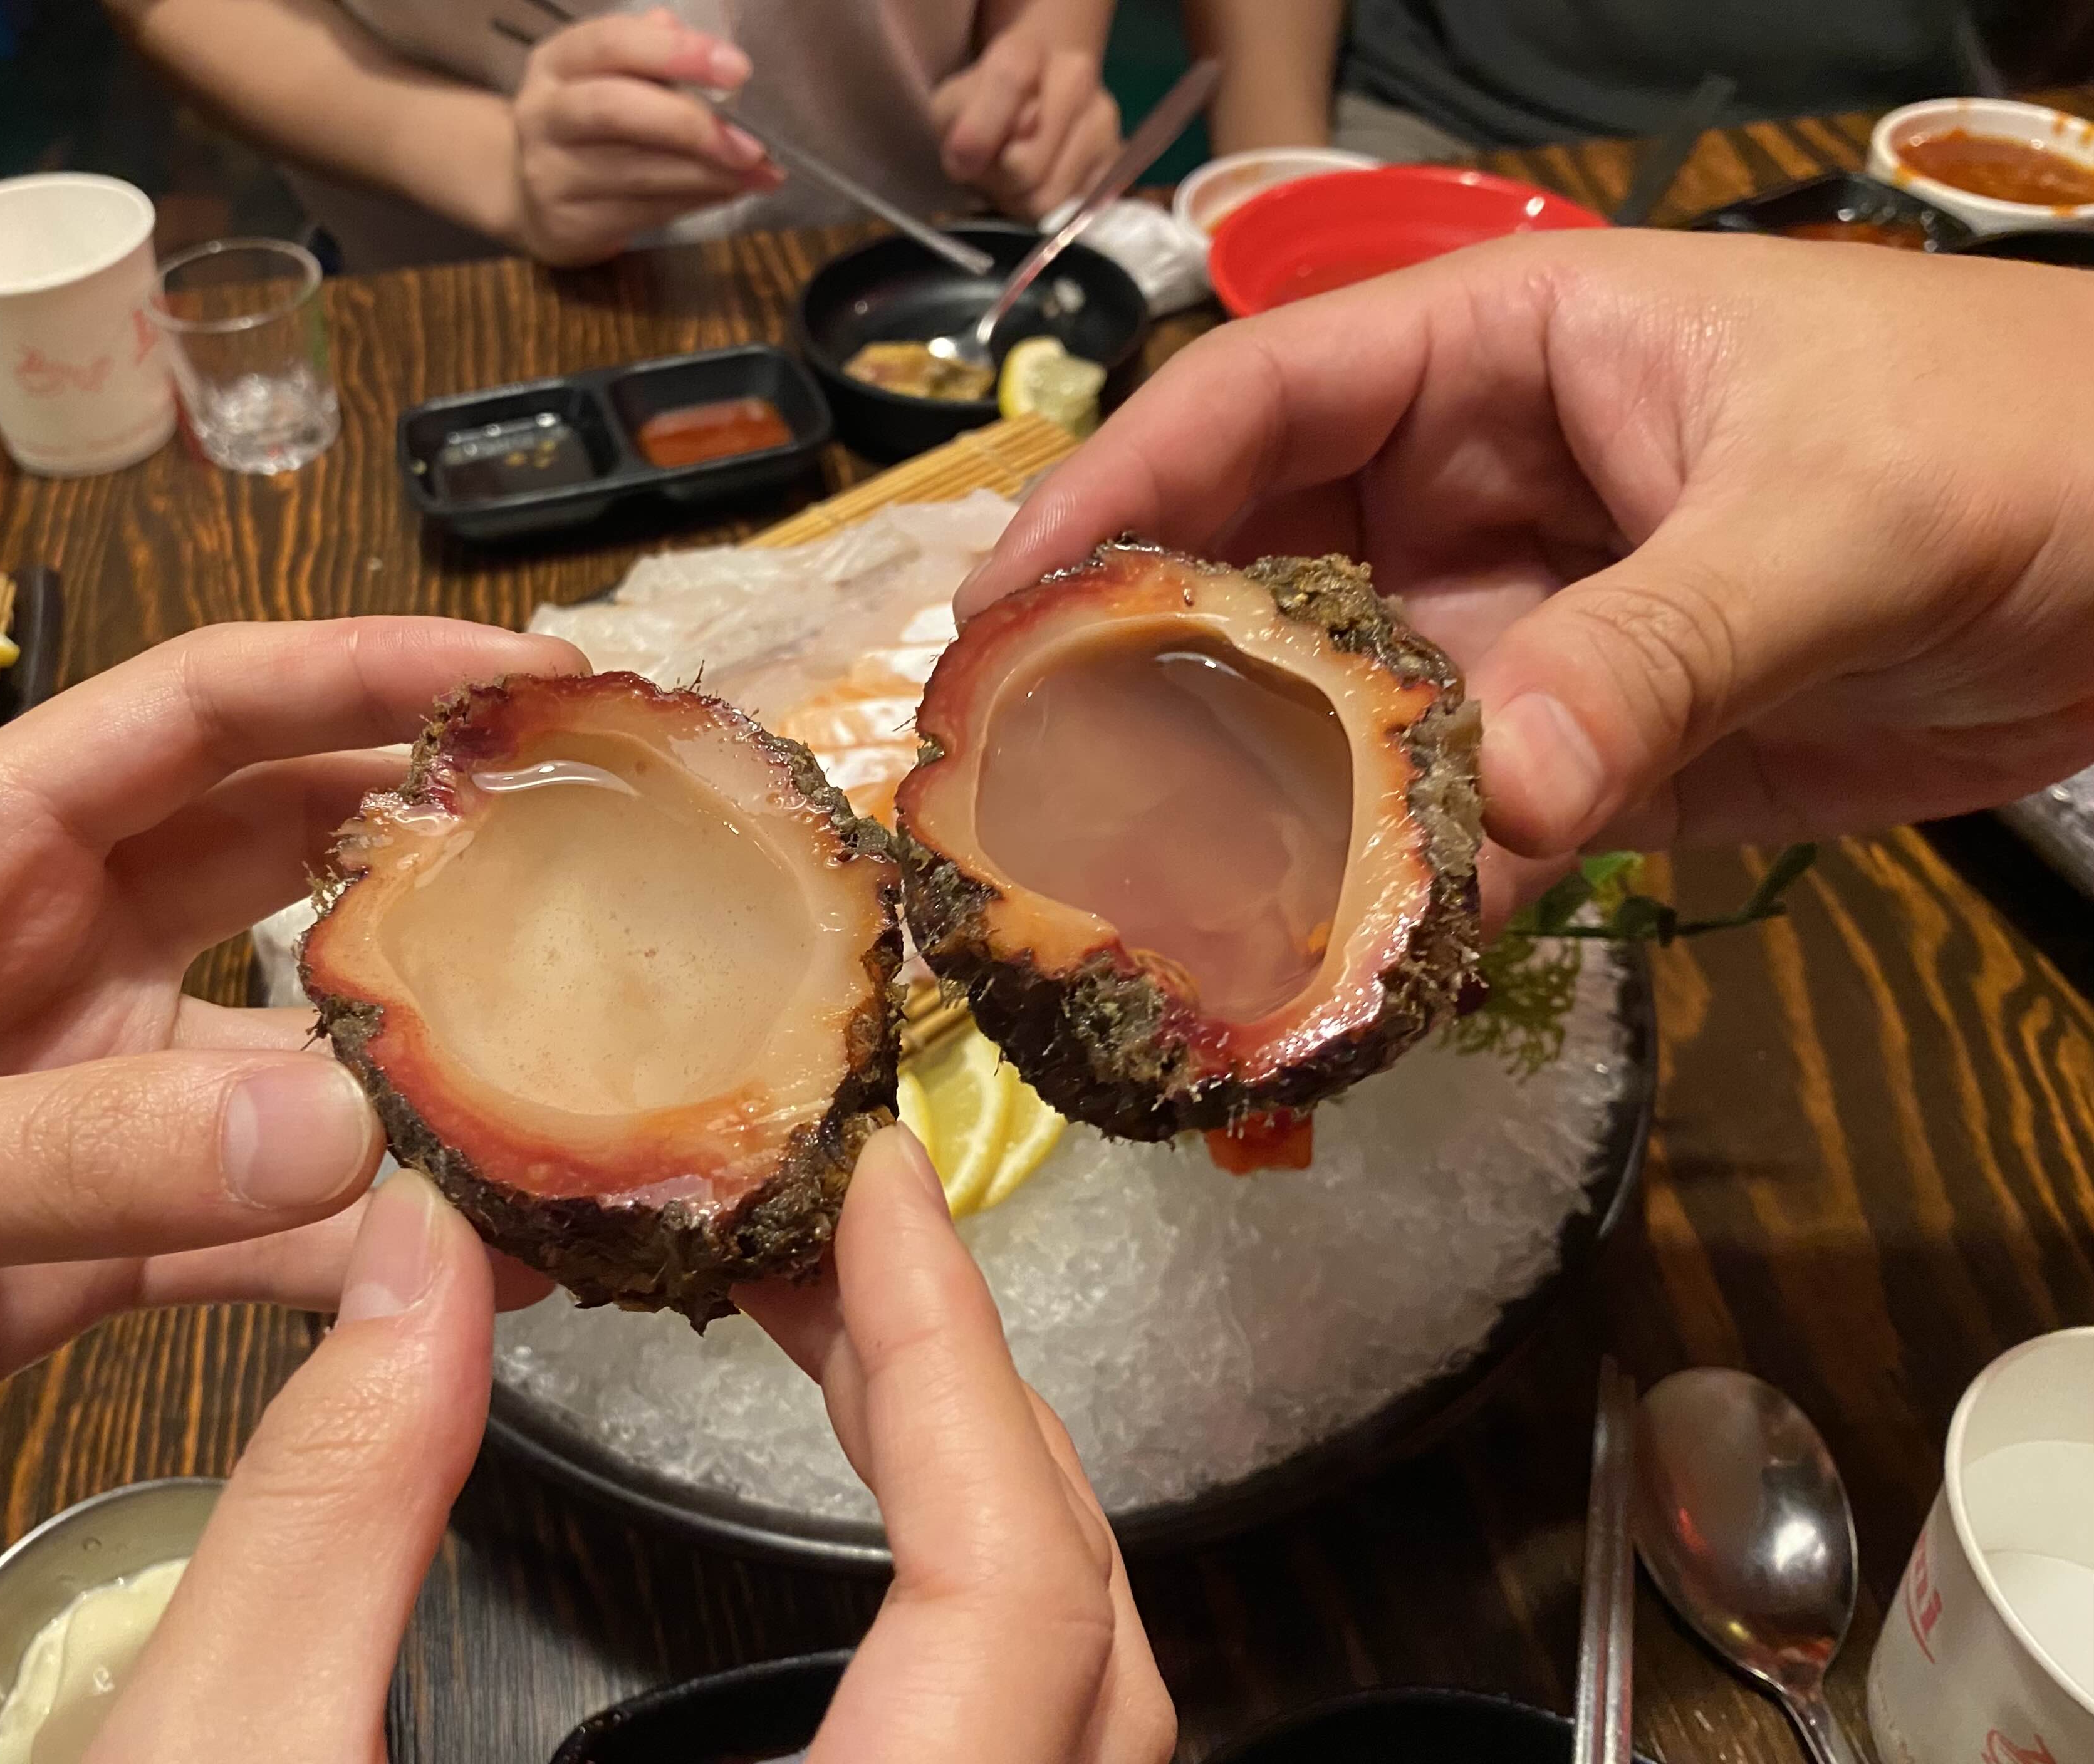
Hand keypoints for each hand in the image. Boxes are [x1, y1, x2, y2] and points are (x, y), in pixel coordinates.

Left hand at [0, 618, 571, 1537]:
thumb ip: (77, 1151)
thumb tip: (343, 1133)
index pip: (190, 717)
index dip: (355, 675)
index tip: (514, 678)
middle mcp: (38, 959)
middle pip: (272, 862)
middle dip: (420, 855)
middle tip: (591, 865)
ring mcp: (74, 1101)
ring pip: (288, 1059)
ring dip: (408, 1082)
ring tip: (558, 1094)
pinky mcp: (87, 1240)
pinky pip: (257, 1224)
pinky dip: (358, 1246)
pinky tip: (467, 1266)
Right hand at [91, 1124, 1170, 1761]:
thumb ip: (320, 1524)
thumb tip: (417, 1273)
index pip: (1007, 1605)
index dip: (959, 1358)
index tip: (876, 1188)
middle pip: (1081, 1659)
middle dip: (972, 1405)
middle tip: (839, 1242)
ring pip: (1073, 1739)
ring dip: (992, 1510)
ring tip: (854, 1348)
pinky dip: (976, 1634)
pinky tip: (875, 1549)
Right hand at [509, 7, 782, 265]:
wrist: (530, 196)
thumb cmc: (590, 125)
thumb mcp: (610, 78)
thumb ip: (654, 60)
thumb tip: (716, 53)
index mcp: (558, 61)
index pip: (612, 44)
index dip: (676, 53)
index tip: (738, 69)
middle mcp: (546, 113)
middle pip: (615, 110)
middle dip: (691, 126)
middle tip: (752, 144)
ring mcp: (551, 173)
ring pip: (637, 172)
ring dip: (708, 174)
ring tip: (760, 172)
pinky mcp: (570, 224)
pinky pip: (645, 212)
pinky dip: (696, 201)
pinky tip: (731, 191)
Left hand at [932, 33, 1120, 220]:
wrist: (1037, 98)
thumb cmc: (984, 107)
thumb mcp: (951, 108)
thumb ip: (957, 127)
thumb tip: (972, 160)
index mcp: (1026, 53)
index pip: (1007, 86)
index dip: (981, 134)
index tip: (964, 160)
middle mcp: (1077, 79)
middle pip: (1027, 167)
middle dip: (999, 182)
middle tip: (993, 170)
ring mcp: (1104, 122)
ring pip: (1050, 199)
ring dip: (1021, 202)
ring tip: (1015, 179)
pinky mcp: (1117, 162)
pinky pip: (1073, 212)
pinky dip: (1050, 212)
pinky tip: (1043, 186)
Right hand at [962, 231, 2093, 897]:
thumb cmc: (2034, 445)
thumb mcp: (1842, 519)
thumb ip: (1658, 650)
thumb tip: (1489, 816)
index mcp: (1507, 351)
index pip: (1263, 400)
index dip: (1116, 495)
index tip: (1004, 614)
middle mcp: (1477, 485)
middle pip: (1256, 567)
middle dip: (1141, 671)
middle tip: (1025, 799)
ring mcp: (1518, 621)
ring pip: (1335, 708)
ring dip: (1249, 805)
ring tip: (1134, 907)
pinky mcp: (1578, 745)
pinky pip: (1444, 813)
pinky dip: (1382, 884)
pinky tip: (1313, 958)